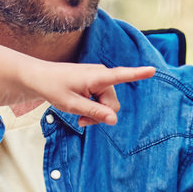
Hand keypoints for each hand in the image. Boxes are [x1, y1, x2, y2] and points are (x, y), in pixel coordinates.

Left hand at [28, 61, 154, 126]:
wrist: (40, 77)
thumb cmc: (54, 88)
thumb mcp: (72, 105)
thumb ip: (94, 112)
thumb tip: (115, 120)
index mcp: (96, 77)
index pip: (121, 75)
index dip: (137, 74)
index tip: (152, 70)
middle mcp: (102, 74)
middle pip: (113, 104)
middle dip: (101, 115)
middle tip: (81, 122)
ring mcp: (100, 78)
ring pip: (109, 104)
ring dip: (96, 113)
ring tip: (79, 115)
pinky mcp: (97, 81)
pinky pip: (103, 100)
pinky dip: (94, 107)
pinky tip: (82, 109)